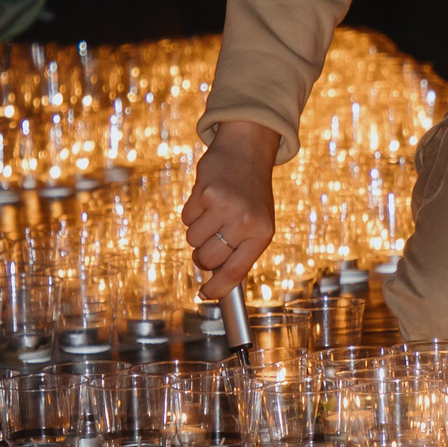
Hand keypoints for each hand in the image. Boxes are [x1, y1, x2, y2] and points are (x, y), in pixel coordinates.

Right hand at [181, 121, 281, 297]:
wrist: (246, 150)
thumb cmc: (251, 194)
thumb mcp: (257, 224)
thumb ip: (240, 252)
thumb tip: (215, 284)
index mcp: (262, 234)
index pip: (235, 272)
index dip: (217, 289)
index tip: (205, 296)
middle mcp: (245, 222)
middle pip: (206, 260)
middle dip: (202, 255)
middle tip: (212, 238)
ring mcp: (224, 207)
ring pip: (192, 240)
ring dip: (197, 231)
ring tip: (214, 212)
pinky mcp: (205, 192)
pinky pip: (186, 219)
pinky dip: (192, 212)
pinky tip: (207, 199)